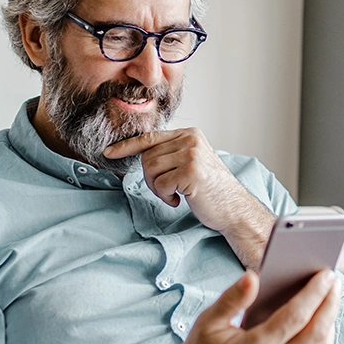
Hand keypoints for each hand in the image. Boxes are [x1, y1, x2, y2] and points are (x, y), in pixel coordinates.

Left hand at [105, 128, 260, 233]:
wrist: (234, 208)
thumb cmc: (212, 190)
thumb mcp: (192, 163)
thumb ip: (171, 153)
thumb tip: (140, 155)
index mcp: (190, 134)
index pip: (150, 137)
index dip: (126, 146)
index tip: (108, 152)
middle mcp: (191, 140)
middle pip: (147, 157)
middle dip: (150, 178)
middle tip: (168, 191)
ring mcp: (191, 154)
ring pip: (150, 170)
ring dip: (158, 188)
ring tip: (176, 194)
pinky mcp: (191, 172)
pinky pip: (161, 184)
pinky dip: (167, 197)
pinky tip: (182, 199)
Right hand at [162, 270, 339, 343]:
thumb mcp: (208, 322)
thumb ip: (233, 298)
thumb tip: (254, 276)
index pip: (296, 316)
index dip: (315, 292)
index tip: (326, 275)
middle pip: (317, 333)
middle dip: (331, 304)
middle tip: (334, 283)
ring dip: (330, 325)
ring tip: (329, 303)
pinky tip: (320, 329)